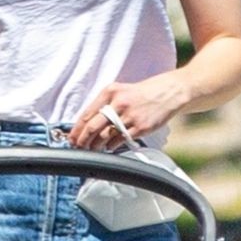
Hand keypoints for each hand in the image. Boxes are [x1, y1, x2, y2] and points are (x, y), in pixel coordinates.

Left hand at [69, 73, 189, 150]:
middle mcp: (119, 103)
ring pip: (105, 136)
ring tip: (93, 148)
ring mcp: (130, 116)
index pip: (87, 114)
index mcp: (110, 92)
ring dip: (96, 145)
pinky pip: (120, 140)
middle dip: (83, 140)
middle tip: (79, 147)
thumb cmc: (142, 93)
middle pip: (93, 127)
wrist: (169, 92)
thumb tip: (87, 124)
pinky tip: (110, 146)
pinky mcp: (141, 127)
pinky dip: (112, 146)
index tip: (71, 138)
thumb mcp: (120, 92)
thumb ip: (104, 104)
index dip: (77, 129)